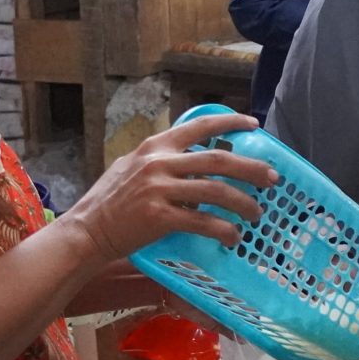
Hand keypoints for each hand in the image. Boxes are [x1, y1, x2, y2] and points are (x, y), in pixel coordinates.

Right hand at [60, 111, 277, 265]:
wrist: (87, 231)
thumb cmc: (109, 201)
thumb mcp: (132, 167)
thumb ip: (162, 160)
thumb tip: (193, 160)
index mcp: (156, 147)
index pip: (199, 125)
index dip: (229, 122)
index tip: (253, 124)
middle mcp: (159, 163)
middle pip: (218, 160)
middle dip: (250, 168)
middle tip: (272, 178)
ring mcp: (159, 189)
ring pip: (215, 191)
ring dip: (243, 202)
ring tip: (257, 213)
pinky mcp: (159, 217)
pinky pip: (202, 221)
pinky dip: (223, 229)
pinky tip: (233, 237)